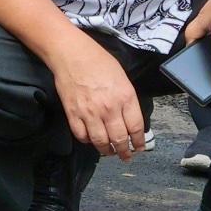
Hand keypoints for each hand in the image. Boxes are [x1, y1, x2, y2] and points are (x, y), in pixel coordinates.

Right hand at [52, 31, 148, 163]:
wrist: (71, 54)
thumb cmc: (98, 61)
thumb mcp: (122, 78)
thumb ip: (127, 100)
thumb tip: (130, 120)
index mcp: (125, 97)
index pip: (136, 127)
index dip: (139, 141)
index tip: (139, 147)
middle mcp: (109, 108)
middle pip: (120, 139)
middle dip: (124, 152)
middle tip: (126, 156)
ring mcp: (90, 113)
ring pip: (101, 142)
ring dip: (107, 151)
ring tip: (109, 152)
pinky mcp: (73, 114)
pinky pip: (82, 136)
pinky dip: (88, 141)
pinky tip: (91, 139)